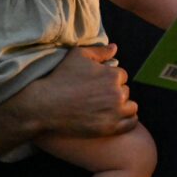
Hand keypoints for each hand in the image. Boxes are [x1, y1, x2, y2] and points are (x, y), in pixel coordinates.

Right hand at [18, 44, 138, 137]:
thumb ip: (100, 51)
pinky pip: (131, 123)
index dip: (110, 79)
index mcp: (113, 75)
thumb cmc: (61, 78)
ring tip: (107, 107)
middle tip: (99, 96)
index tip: (98, 84)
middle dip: (115, 92)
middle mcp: (117, 93)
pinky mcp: (110, 128)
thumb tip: (114, 48)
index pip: (122, 76)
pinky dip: (127, 120)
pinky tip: (116, 118)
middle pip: (125, 91)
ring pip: (130, 107)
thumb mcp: (78, 55)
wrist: (45, 106)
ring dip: (123, 106)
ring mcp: (115, 112)